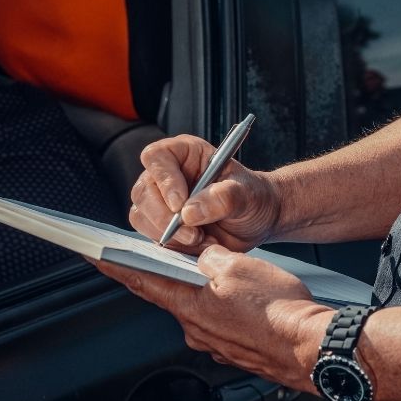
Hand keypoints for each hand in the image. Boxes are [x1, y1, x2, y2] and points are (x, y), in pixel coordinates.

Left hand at [95, 245, 334, 392]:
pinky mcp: (234, 347)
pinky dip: (222, 304)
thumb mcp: (238, 265)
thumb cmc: (280, 310)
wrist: (312, 347)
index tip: (94, 255)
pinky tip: (243, 296)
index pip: (141, 281)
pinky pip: (220, 319)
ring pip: (199, 306)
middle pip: (170, 292)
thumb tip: (203, 258)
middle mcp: (197, 327)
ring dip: (202, 288)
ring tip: (226, 272)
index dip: (115, 266)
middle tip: (173, 253)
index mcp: (190, 305)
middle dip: (169, 272)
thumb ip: (210, 258)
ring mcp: (215, 341)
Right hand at [130, 135, 280, 251]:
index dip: (164, 180)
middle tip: (194, 233)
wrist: (258, 220)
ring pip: (142, 217)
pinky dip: (175, 247)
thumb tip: (190, 211)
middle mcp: (167, 175)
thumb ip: (223, 197)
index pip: (156, 157)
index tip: (180, 204)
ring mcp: (161, 201)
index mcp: (184, 153)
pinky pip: (153, 237)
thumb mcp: (247, 192)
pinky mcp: (162, 225)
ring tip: (203, 239)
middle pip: (143, 192)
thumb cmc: (253, 196)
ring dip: (170, 235)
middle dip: (165, 218)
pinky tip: (200, 245)